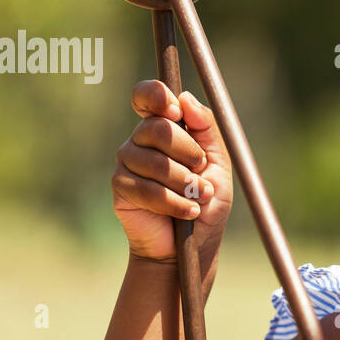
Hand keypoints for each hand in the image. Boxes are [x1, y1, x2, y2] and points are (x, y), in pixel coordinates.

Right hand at [112, 81, 232, 263]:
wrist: (193, 244)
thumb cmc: (207, 200)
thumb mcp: (219, 162)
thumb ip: (207, 128)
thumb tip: (186, 99)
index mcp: (164, 126)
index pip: (147, 95)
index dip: (157, 96)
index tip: (176, 111)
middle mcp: (141, 140)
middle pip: (159, 129)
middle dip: (189, 153)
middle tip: (201, 171)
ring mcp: (127, 162)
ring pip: (156, 162)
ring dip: (186, 183)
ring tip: (198, 198)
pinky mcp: (121, 188)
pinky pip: (148, 189)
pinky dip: (175, 203)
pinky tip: (187, 212)